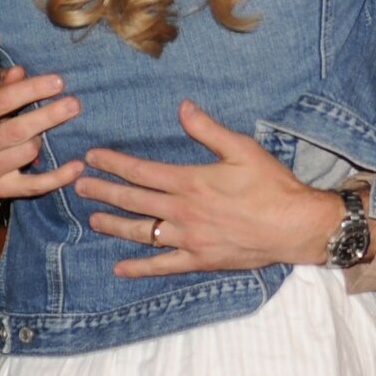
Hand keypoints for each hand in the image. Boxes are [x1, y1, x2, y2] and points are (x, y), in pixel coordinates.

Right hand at [0, 65, 84, 199]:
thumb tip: (19, 71)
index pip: (0, 101)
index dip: (31, 90)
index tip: (58, 81)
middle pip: (16, 130)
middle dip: (49, 116)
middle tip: (74, 104)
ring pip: (27, 153)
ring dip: (43, 141)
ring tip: (47, 134)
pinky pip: (34, 185)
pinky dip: (59, 177)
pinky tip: (77, 166)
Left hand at [78, 100, 345, 278]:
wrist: (295, 225)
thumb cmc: (272, 185)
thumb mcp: (243, 148)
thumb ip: (208, 129)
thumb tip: (182, 107)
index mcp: (191, 182)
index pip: (141, 171)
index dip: (114, 164)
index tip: (92, 158)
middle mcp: (183, 212)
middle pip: (134, 201)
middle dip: (104, 192)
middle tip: (80, 186)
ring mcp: (189, 239)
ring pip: (142, 232)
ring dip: (114, 225)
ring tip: (94, 219)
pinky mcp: (200, 260)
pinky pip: (163, 266)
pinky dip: (139, 268)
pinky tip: (120, 268)